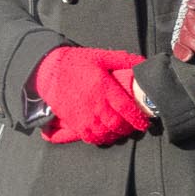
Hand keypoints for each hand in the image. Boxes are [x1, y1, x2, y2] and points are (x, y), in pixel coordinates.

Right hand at [33, 46, 150, 146]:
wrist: (49, 71)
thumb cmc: (77, 63)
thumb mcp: (102, 56)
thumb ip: (125, 60)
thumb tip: (144, 64)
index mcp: (104, 88)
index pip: (127, 109)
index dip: (138, 119)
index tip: (144, 122)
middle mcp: (95, 105)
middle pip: (117, 124)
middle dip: (128, 128)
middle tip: (133, 126)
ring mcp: (84, 116)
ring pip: (105, 134)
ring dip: (115, 134)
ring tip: (120, 130)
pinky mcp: (74, 123)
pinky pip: (90, 138)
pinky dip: (101, 139)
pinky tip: (105, 133)